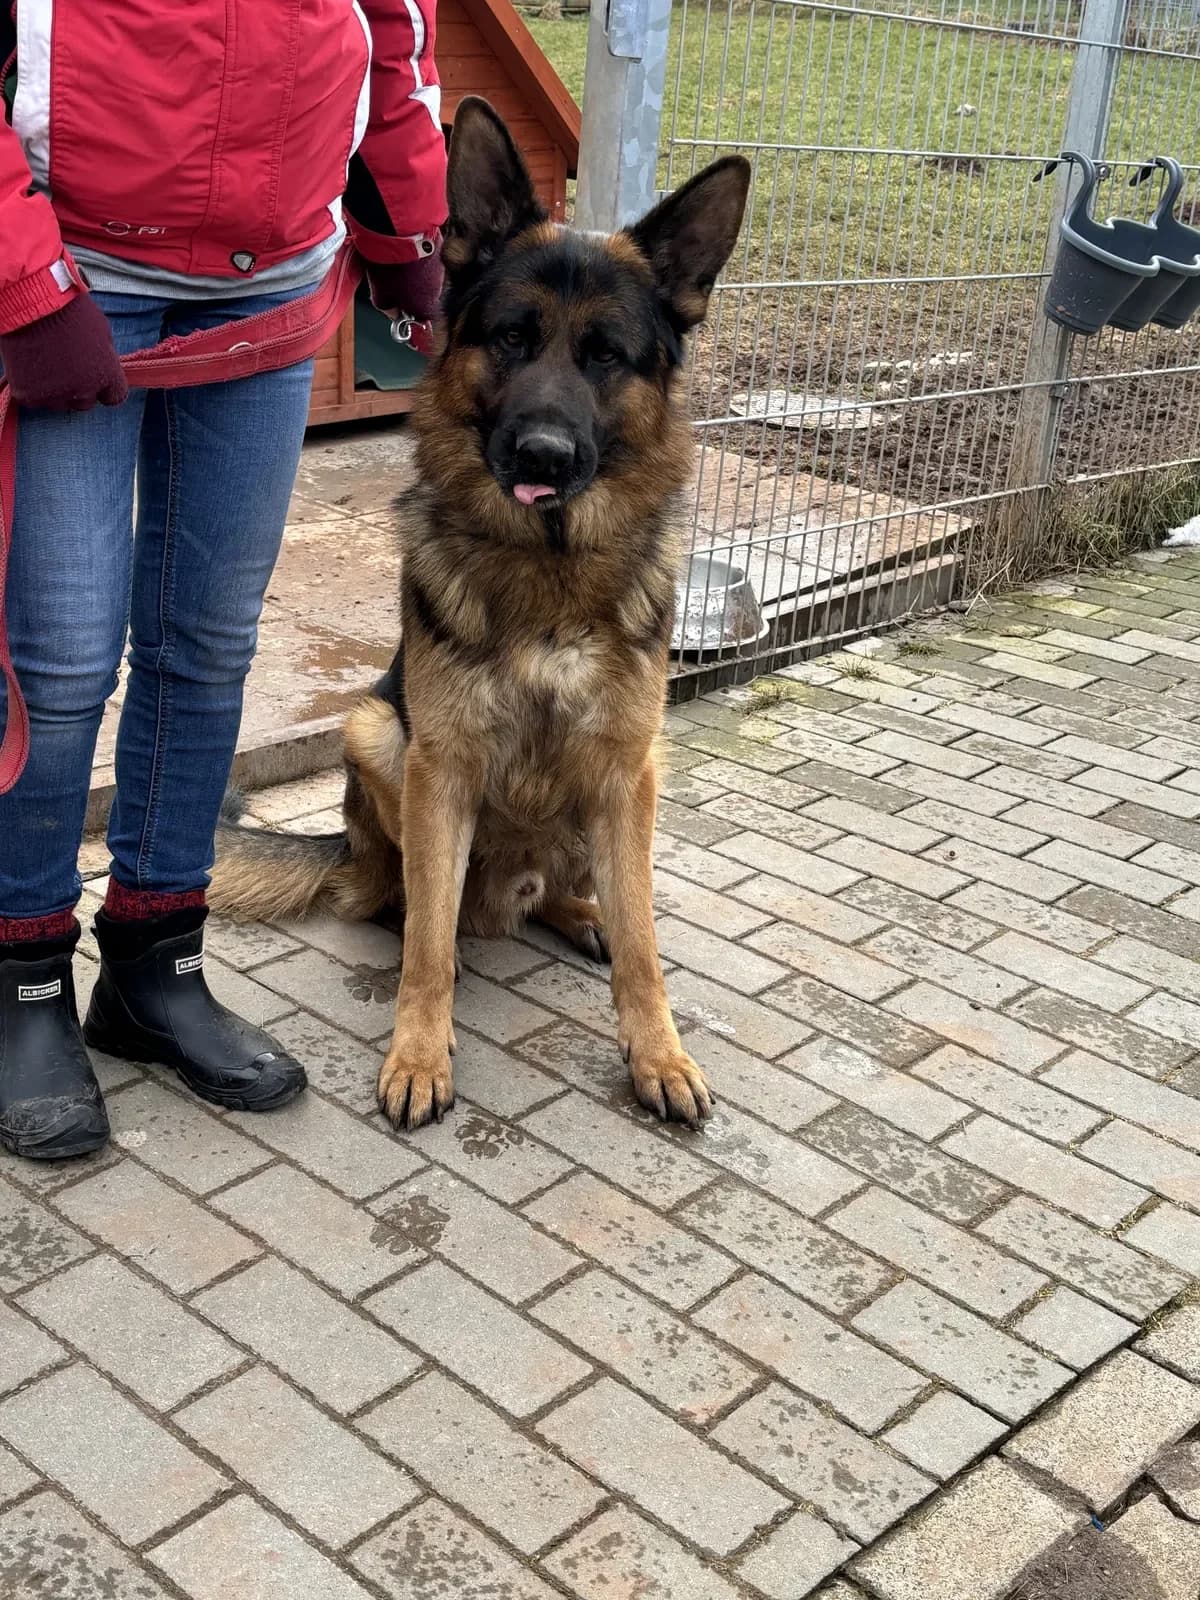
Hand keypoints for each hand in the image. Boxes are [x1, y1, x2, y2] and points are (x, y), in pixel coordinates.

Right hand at [0, 295, 127, 411]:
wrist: (30, 302)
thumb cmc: (68, 309)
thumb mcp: (101, 330)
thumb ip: (104, 356)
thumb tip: (103, 364)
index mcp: (106, 376)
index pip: (114, 397)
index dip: (105, 388)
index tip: (96, 378)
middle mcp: (83, 391)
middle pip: (86, 402)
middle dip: (79, 388)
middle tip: (66, 366)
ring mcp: (55, 395)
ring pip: (59, 403)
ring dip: (55, 389)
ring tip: (46, 362)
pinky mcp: (28, 394)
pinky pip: (34, 399)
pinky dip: (32, 387)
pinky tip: (31, 366)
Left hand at [365, 251, 444, 322]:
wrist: (399, 234)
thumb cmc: (390, 268)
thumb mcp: (379, 295)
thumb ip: (387, 309)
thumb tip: (391, 312)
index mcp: (427, 308)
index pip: (420, 319)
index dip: (406, 313)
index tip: (396, 307)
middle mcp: (439, 291)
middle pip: (424, 297)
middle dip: (410, 292)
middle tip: (392, 282)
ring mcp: (441, 269)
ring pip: (426, 276)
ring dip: (414, 273)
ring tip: (396, 264)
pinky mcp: (440, 249)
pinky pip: (427, 258)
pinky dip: (417, 257)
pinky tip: (403, 252)